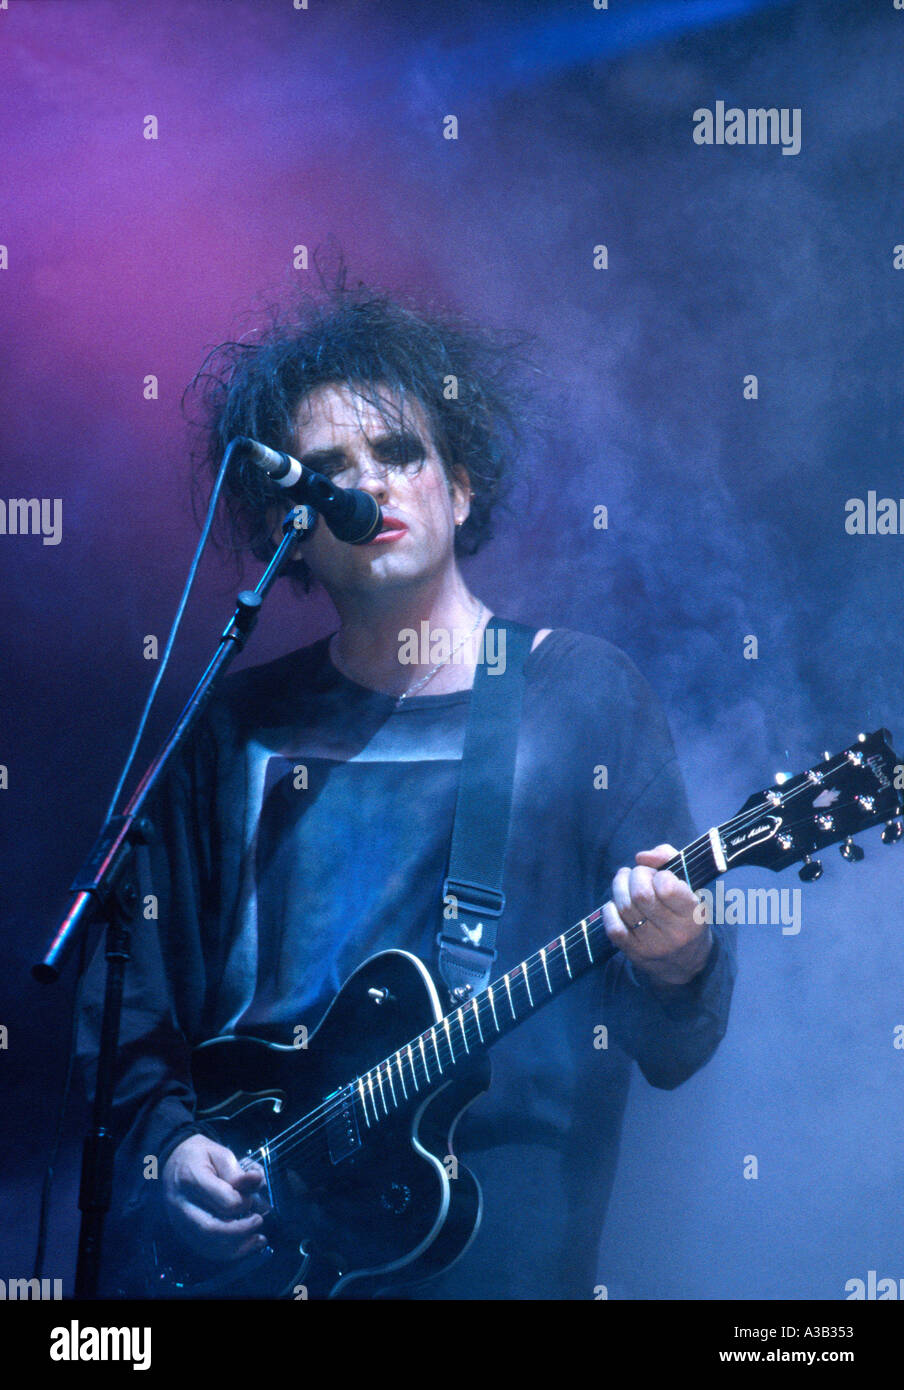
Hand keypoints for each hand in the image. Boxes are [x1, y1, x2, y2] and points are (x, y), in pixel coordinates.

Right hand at [162, 1133, 268, 1261]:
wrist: (173, 1161)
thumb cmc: (199, 1156)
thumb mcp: (220, 1153)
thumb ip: (238, 1171)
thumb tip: (257, 1182)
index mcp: (192, 1179)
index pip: (224, 1201)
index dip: (244, 1201)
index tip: (252, 1193)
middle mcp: (182, 1205)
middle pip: (213, 1229)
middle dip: (241, 1230)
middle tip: (259, 1220)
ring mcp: (180, 1222)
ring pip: (209, 1245)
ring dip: (238, 1247)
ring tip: (259, 1239)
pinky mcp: (183, 1232)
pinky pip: (205, 1249)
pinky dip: (228, 1252)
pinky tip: (246, 1245)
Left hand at [603, 844, 712, 987]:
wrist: (687, 964)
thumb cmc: (686, 915)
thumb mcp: (691, 887)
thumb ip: (669, 859)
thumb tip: (641, 857)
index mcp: (692, 914)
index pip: (667, 887)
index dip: (658, 874)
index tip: (660, 875)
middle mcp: (674, 932)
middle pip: (641, 894)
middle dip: (635, 876)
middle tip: (638, 874)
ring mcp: (653, 945)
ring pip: (625, 908)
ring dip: (619, 887)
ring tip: (623, 879)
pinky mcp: (635, 954)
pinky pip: (614, 929)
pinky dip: (610, 911)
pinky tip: (615, 904)